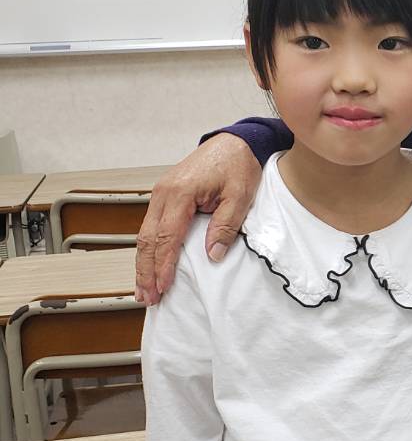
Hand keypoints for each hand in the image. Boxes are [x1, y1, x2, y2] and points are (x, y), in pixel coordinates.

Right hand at [136, 134, 260, 303]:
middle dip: (146, 271)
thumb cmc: (238, 164)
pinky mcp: (164, 195)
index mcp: (180, 192)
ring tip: (144, 289)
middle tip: (148, 297)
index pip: (167, 237)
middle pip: (147, 239)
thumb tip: (212, 255)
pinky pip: (151, 226)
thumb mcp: (240, 196)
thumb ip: (225, 226)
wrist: (234, 142)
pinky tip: (149, 265)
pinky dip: (149, 249)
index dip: (163, 266)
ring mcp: (160, 193)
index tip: (163, 288)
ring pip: (144, 234)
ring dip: (143, 263)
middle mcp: (163, 192)